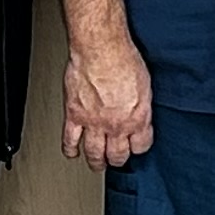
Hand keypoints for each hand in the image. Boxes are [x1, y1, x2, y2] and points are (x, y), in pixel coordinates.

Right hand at [63, 28, 156, 167]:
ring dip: (97, 162)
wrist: (100, 49)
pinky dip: (70, 149)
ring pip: (94, 153)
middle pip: (118, 154)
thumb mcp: (145, 85)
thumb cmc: (123, 60)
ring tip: (97, 164)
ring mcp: (93, 123)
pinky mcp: (74, 116)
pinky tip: (72, 153)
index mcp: (137, 118)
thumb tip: (140, 109)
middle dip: (118, 160)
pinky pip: (69, 140)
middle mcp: (116, 125)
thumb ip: (141, 104)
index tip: (137, 146)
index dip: (139, 147)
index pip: (141, 145)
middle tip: (117, 160)